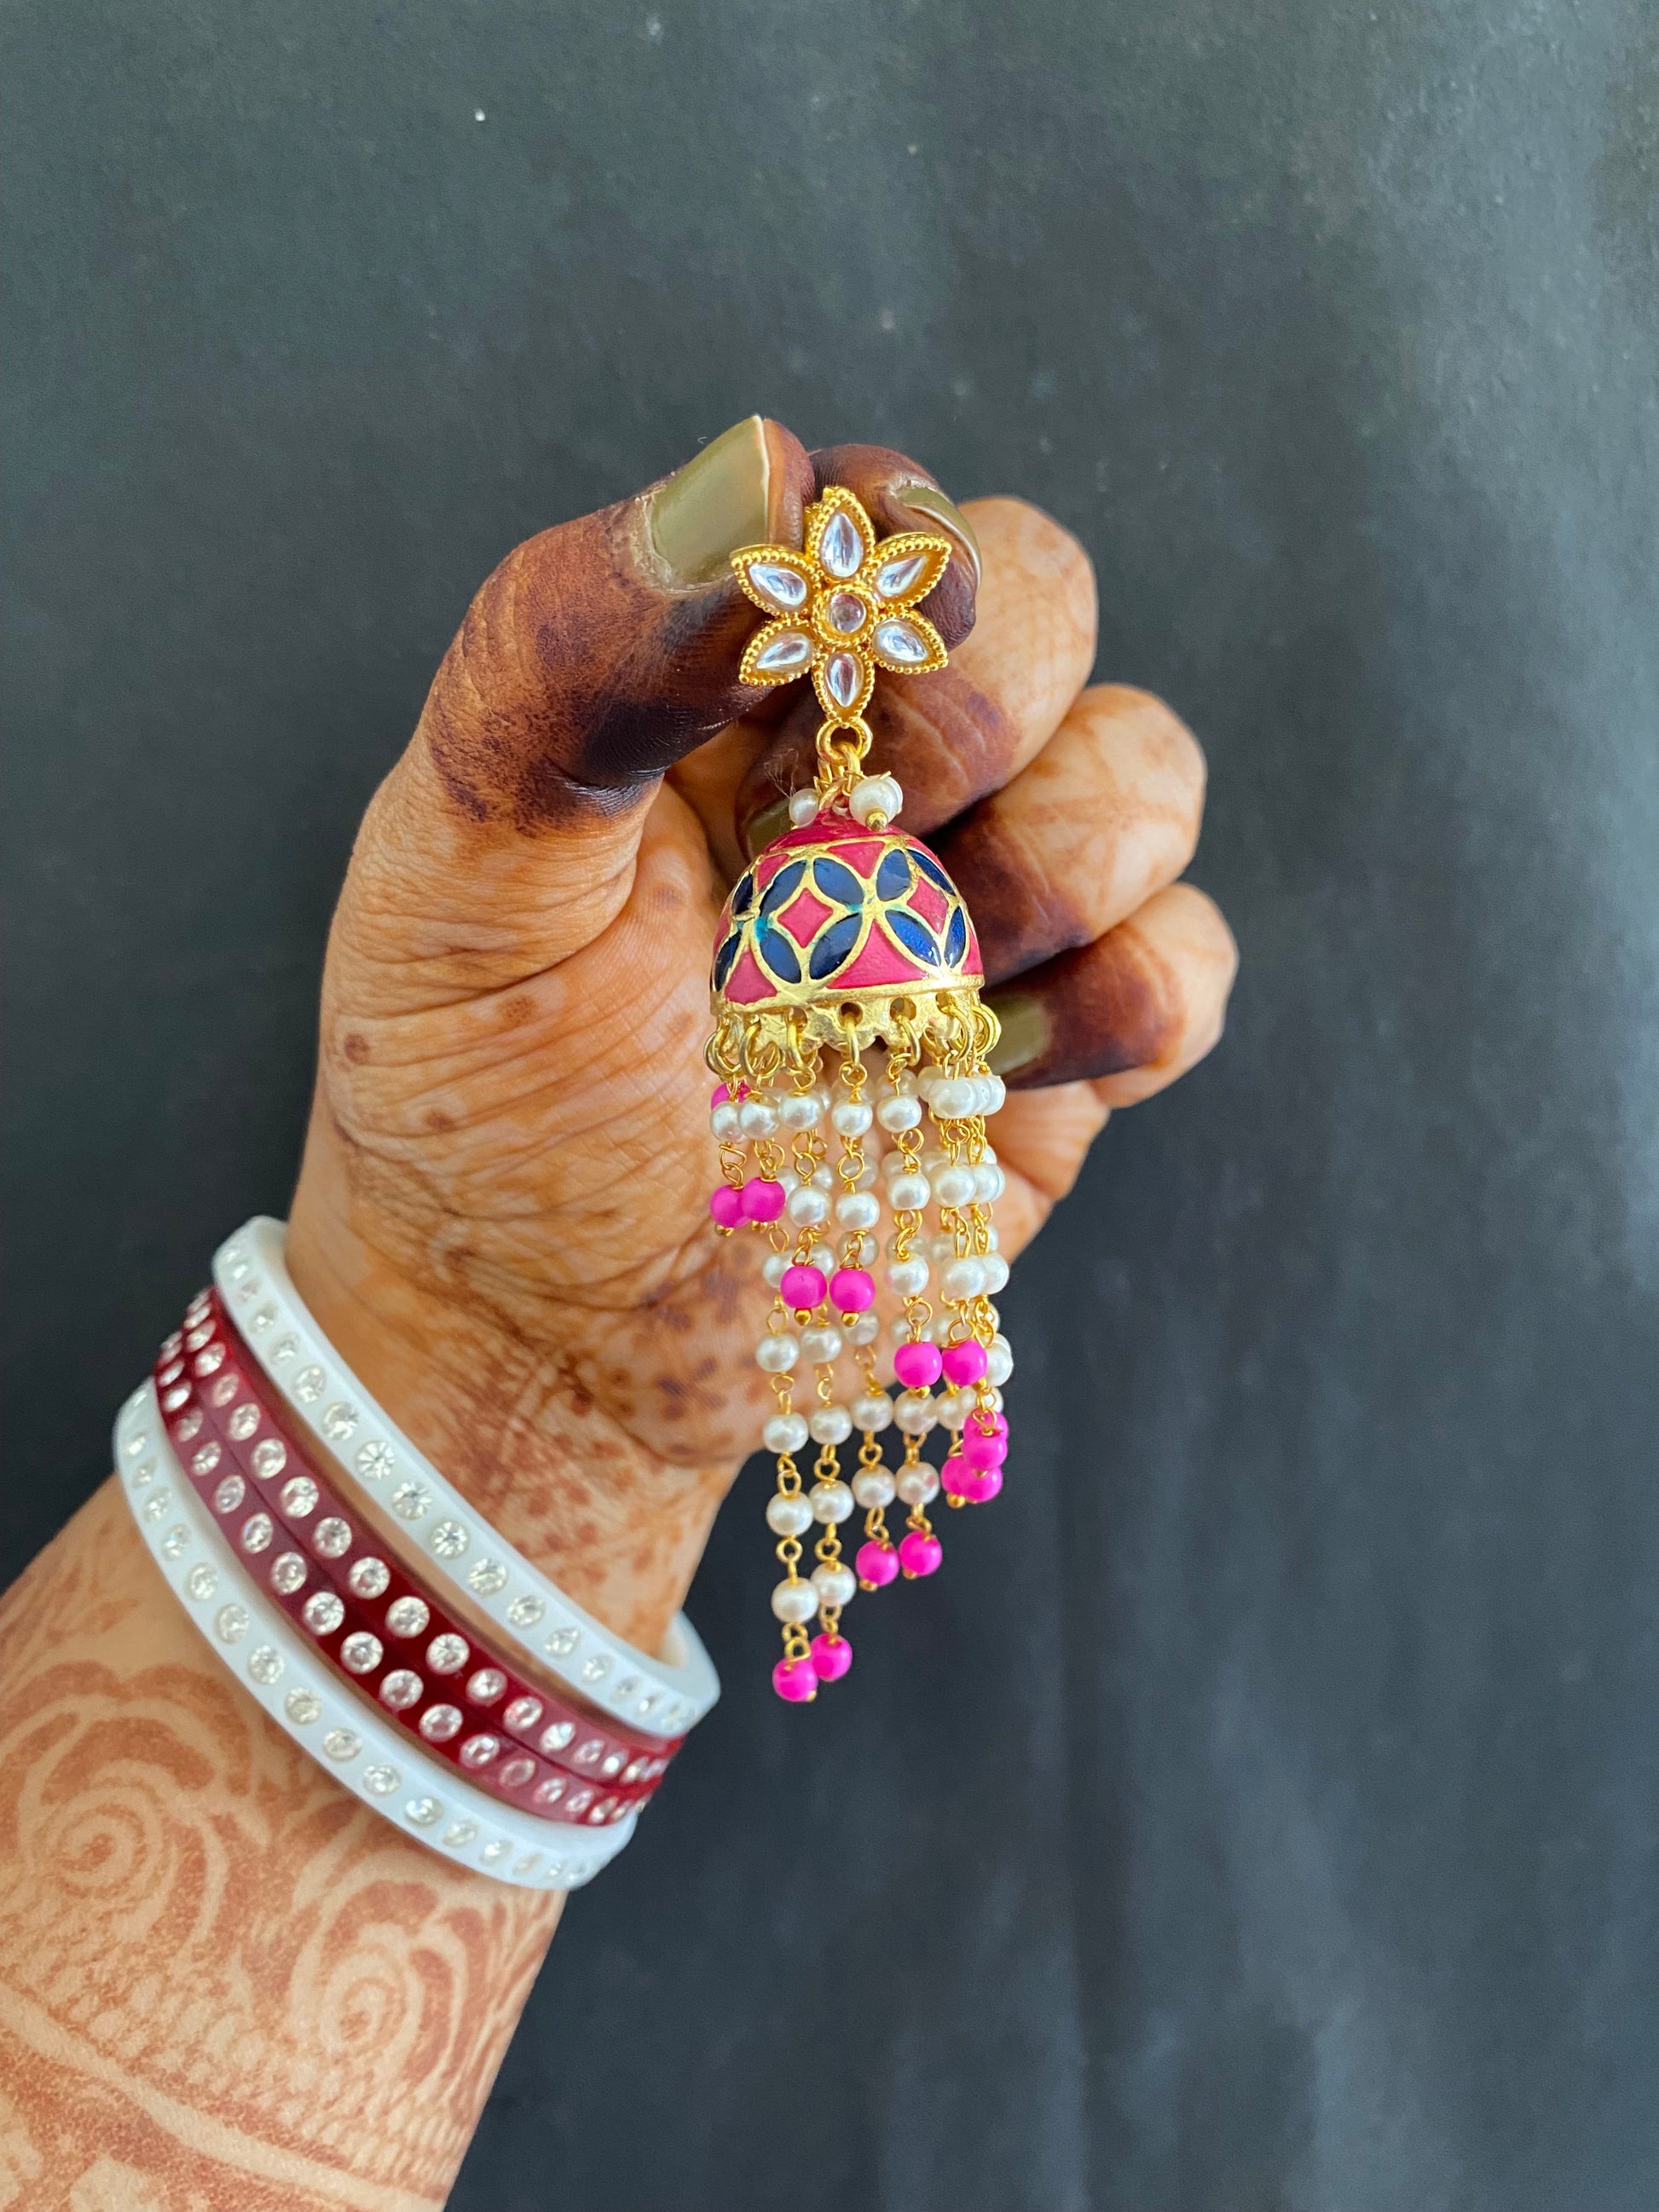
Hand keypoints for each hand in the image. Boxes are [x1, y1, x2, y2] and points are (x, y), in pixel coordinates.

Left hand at [286, 417, 1236, 1649]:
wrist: (546, 1349)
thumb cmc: (479, 1105)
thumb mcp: (458, 871)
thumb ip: (569, 654)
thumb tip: (759, 465)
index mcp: (730, 691)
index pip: (880, 515)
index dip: (900, 550)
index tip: (837, 650)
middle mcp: (875, 775)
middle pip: (1051, 598)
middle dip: (986, 700)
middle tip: (855, 837)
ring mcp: (981, 913)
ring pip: (1151, 768)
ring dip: (1052, 861)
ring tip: (906, 984)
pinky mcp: (1059, 1056)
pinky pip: (1187, 966)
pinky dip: (1120, 1004)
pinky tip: (986, 1074)